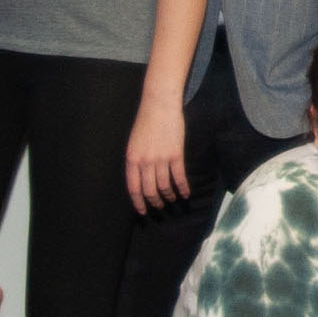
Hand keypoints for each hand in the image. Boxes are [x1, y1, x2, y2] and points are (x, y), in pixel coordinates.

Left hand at [125, 90, 191, 213]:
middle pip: (149, 190)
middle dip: (155, 202)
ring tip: (171, 199)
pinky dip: (183, 188)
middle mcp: (145, 161)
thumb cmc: (146, 121)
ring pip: (164, 186)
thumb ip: (136, 160)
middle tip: (159, 206)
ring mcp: (160, 159)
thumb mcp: (134, 142)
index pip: (133, 187)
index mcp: (132, 158)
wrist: (159, 105)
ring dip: (168, 196)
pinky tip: (185, 194)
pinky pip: (179, 177)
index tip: (142, 211)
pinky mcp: (176, 155)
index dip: (138, 202)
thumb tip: (141, 177)